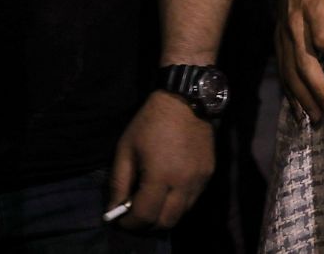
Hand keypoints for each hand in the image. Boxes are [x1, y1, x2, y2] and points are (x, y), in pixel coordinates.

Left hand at [108, 91, 213, 228]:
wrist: (187, 100)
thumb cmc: (151, 122)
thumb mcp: (126, 148)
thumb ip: (119, 182)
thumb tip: (114, 210)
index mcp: (160, 176)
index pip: (145, 216)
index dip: (130, 223)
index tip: (121, 218)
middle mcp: (183, 183)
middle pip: (167, 222)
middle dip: (148, 224)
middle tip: (137, 214)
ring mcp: (200, 179)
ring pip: (183, 213)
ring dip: (165, 214)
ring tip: (153, 201)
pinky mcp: (209, 173)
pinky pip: (193, 199)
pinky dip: (179, 201)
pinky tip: (169, 188)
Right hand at [275, 0, 323, 121]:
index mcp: (313, 11)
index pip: (323, 38)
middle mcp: (296, 27)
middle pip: (303, 62)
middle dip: (316, 88)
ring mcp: (284, 36)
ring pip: (290, 71)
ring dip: (302, 96)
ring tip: (315, 117)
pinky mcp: (279, 41)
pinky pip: (282, 71)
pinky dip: (289, 92)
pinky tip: (298, 109)